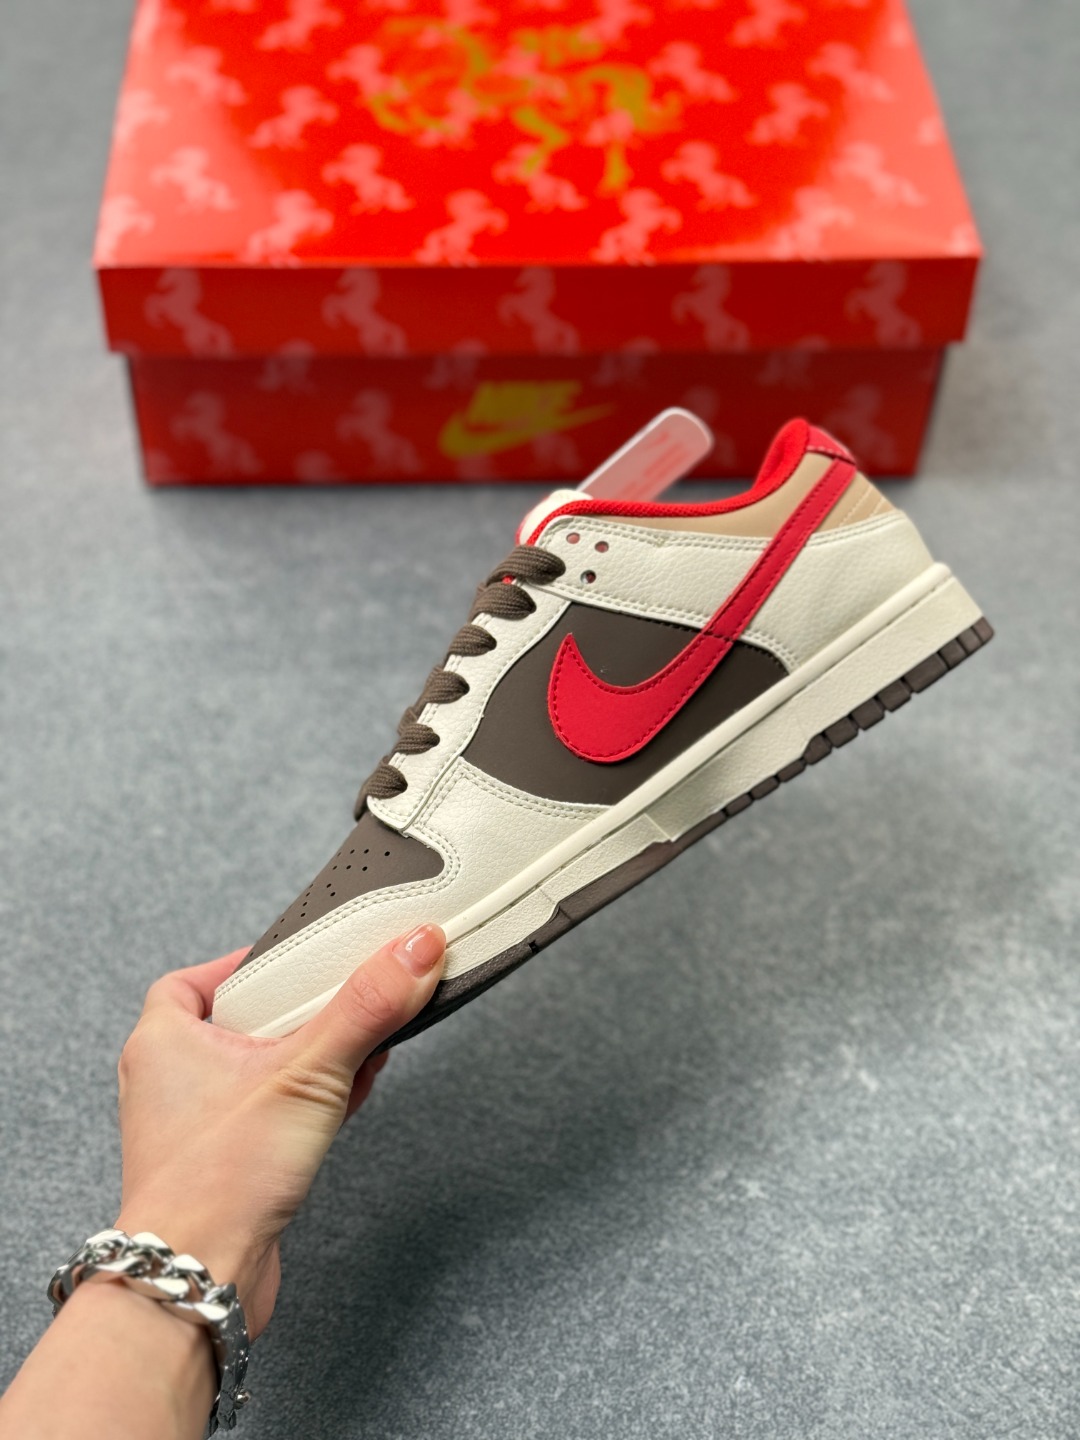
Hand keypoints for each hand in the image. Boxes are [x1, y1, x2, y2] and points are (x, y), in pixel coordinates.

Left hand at [114, 924, 444, 1337]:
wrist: (199, 1281)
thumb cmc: (218, 1180)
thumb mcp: (307, 1070)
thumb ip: (365, 1006)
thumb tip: (413, 948)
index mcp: (163, 1042)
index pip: (195, 979)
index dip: (243, 964)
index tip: (291, 959)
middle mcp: (171, 1083)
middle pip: (239, 1023)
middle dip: (295, 1012)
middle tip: (338, 997)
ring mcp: (198, 1129)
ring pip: (262, 1073)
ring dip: (312, 1059)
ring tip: (359, 1043)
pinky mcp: (227, 1169)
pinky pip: (274, 1117)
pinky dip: (313, 1100)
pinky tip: (354, 1092)